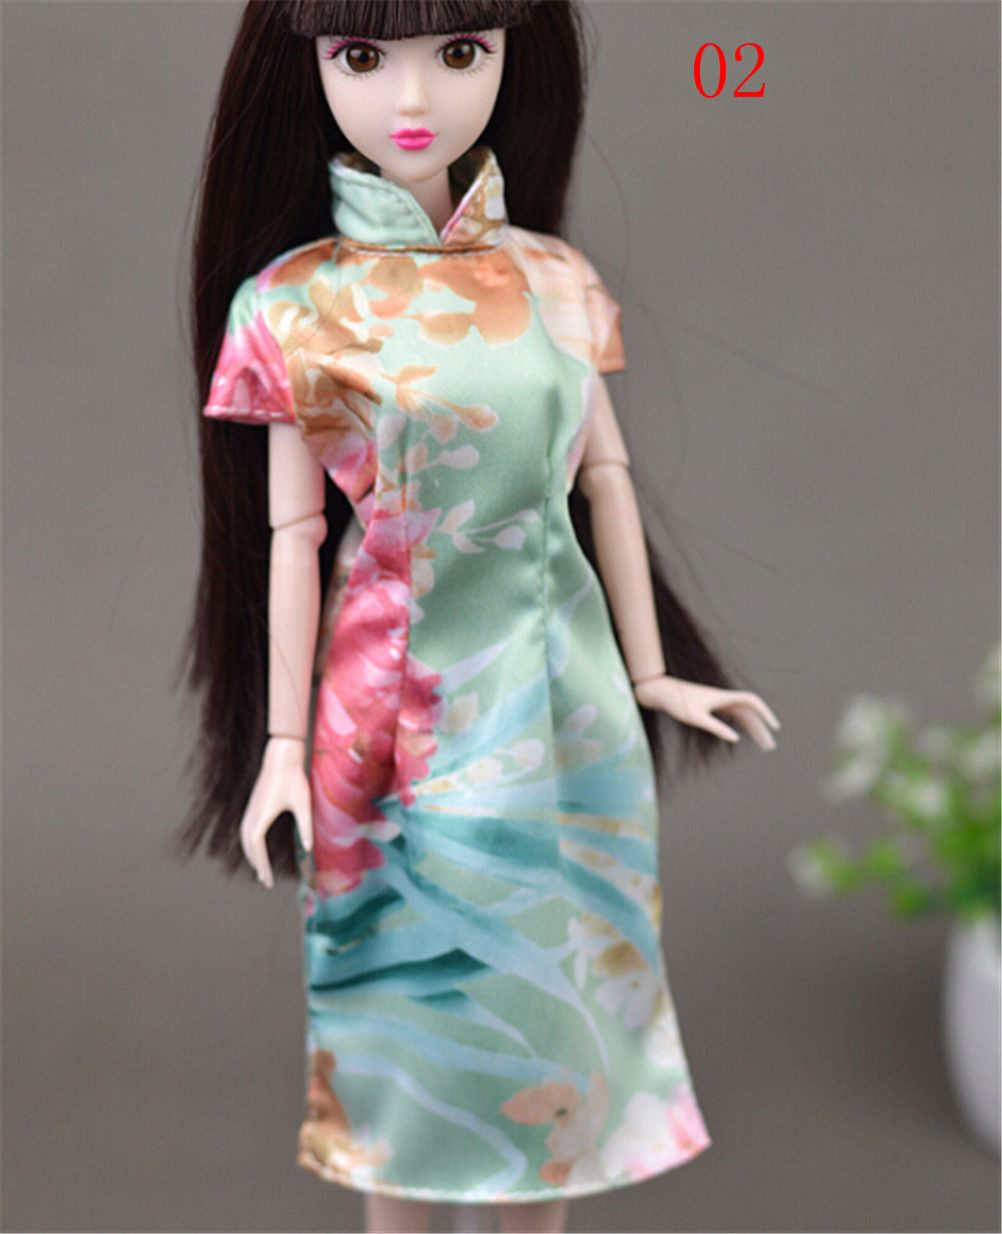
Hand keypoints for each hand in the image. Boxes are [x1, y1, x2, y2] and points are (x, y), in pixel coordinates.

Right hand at [239, 736, 312, 887]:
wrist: (281, 757)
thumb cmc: (294, 778)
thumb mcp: (303, 803)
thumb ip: (305, 826)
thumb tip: (308, 849)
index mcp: (263, 814)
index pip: (257, 846)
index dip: (262, 865)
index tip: (267, 880)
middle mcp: (253, 813)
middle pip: (249, 845)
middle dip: (257, 863)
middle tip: (266, 881)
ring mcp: (251, 808)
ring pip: (245, 837)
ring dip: (251, 854)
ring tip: (260, 868)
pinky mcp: (253, 804)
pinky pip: (247, 828)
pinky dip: (250, 842)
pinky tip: (257, 847)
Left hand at [632, 676, 779, 750]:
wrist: (661, 692)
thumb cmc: (677, 703)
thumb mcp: (696, 718)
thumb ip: (716, 727)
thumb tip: (736, 739)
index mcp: (724, 697)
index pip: (752, 702)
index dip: (765, 713)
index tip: (774, 727)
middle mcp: (724, 698)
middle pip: (750, 713)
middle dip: (761, 729)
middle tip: (770, 747)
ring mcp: (719, 702)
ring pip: (743, 715)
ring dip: (754, 729)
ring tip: (763, 746)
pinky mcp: (712, 706)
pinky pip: (734, 716)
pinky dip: (742, 726)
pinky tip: (745, 735)